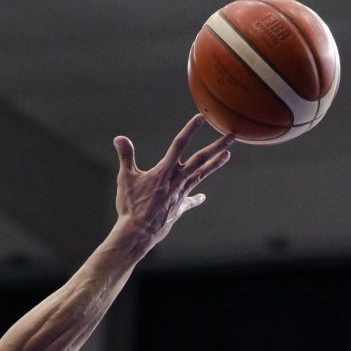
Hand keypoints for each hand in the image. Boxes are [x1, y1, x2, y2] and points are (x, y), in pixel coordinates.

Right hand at [112, 114, 232, 250]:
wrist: (138, 232)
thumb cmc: (131, 205)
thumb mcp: (125, 178)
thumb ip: (125, 156)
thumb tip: (119, 138)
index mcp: (164, 171)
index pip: (178, 145)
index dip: (190, 130)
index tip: (201, 118)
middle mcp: (177, 180)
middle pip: (200, 160)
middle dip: (216, 147)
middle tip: (231, 137)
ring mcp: (180, 194)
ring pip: (200, 175)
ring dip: (214, 165)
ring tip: (227, 155)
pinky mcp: (179, 207)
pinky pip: (190, 201)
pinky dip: (195, 198)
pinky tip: (202, 197)